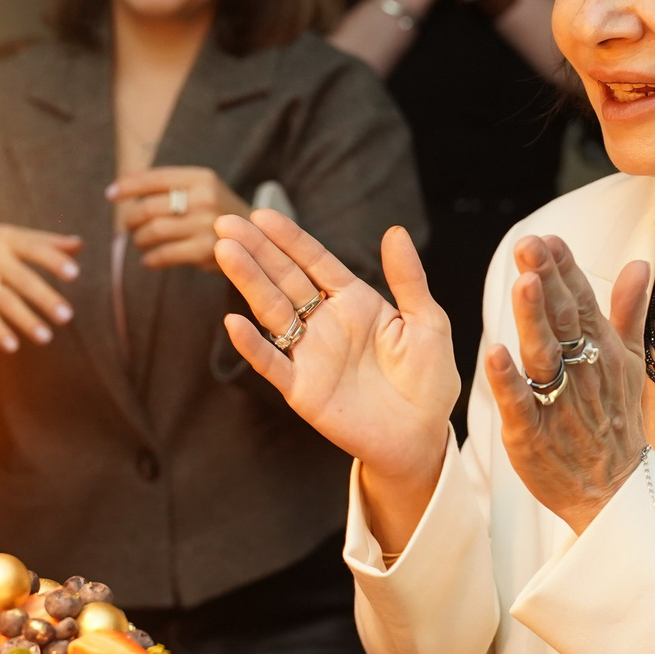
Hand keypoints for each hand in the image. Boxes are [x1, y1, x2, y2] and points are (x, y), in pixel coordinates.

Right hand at [0, 222, 81, 351]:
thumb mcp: (12, 235)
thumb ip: (46, 242)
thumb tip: (79, 245)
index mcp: (8, 239)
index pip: (34, 248)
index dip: (54, 260)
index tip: (74, 274)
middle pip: (22, 279)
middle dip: (44, 298)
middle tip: (66, 316)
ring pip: (4, 300)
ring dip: (25, 319)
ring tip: (46, 338)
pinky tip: (12, 346)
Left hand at [109, 166, 249, 273]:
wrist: (259, 239)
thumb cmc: (220, 213)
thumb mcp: (203, 189)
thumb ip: (169, 185)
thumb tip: (122, 183)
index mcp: (201, 178)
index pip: (154, 178)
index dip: (128, 186)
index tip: (110, 194)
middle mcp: (205, 198)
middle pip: (149, 207)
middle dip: (131, 219)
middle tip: (128, 226)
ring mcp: (206, 225)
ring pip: (154, 231)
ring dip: (139, 239)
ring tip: (140, 242)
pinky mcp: (206, 251)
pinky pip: (164, 255)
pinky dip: (150, 259)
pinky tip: (148, 260)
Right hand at [216, 211, 457, 549]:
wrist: (422, 438)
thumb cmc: (429, 381)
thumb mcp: (428, 322)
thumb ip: (408, 279)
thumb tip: (395, 231)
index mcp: (355, 302)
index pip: (315, 262)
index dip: (289, 239)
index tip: (262, 215)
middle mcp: (326, 323)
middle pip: (285, 279)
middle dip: (256, 251)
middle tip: (225, 224)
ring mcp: (310, 355)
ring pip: (272, 311)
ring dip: (249, 283)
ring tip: (225, 253)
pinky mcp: (302, 390)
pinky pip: (273, 363)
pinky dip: (253, 344)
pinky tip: (234, 321)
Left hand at [484, 236, 650, 532]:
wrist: (615, 493)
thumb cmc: (617, 424)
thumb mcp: (628, 363)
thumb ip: (628, 311)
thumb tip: (639, 263)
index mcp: (600, 350)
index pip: (581, 300)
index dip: (564, 268)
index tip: (548, 237)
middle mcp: (582, 372)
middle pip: (562, 320)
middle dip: (547, 280)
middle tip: (529, 244)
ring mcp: (558, 403)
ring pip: (544, 355)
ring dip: (533, 319)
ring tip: (523, 284)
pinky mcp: (533, 434)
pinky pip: (520, 403)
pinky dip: (508, 380)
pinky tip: (493, 353)